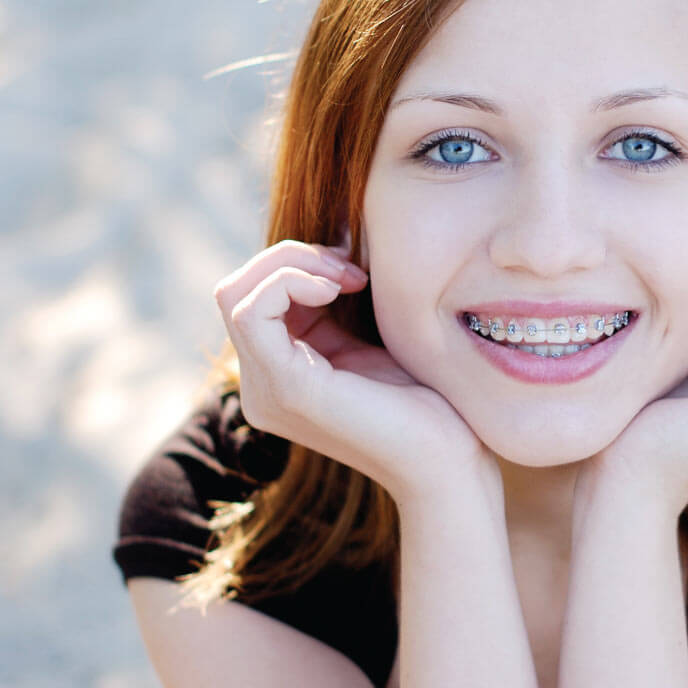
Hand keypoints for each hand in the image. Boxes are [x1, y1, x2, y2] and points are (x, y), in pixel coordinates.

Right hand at [214, 239, 498, 509]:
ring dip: (292, 266)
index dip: (296, 263)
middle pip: (236, 290)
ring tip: (349, 279)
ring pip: (237, 294)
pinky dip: (290, 283)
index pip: (251, 295)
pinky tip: (337, 290)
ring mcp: (267, 392)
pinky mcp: (285, 388)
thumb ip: (341, 297)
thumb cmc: (429, 398)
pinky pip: (252, 312)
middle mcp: (261, 387)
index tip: (355, 268)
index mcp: (279, 374)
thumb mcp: (372, 335)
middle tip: (350, 269)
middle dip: (289, 259)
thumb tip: (337, 230)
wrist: (452, 458)